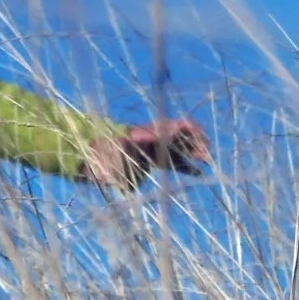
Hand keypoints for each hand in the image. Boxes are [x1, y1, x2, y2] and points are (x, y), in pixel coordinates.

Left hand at [84, 118, 208, 188]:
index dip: (188, 131)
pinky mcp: (152, 160)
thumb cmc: (103, 159)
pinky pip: (172, 160)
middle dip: (195, 141)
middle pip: (179, 135)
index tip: (199, 141)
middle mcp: (152, 139)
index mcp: (146, 135)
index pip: (172, 126)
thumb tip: (130, 139)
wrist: (93, 165)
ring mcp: (153, 149)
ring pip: (178, 147)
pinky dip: (185, 164)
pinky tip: (198, 172)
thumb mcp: (114, 155)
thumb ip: (126, 149)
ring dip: (192, 152)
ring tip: (206, 161)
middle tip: (205, 155)